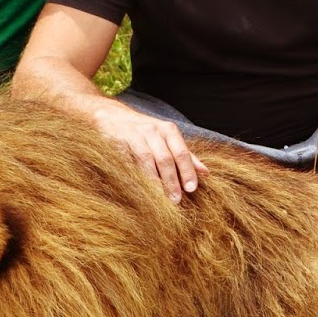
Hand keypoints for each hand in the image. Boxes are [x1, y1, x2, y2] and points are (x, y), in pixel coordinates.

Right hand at [92, 103, 207, 201]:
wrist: (112, 116)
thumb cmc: (146, 132)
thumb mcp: (168, 138)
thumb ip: (186, 155)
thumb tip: (205, 172)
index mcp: (168, 130)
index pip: (182, 152)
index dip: (187, 171)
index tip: (192, 189)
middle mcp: (153, 131)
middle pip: (165, 159)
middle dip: (171, 181)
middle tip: (176, 200)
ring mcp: (134, 136)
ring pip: (146, 160)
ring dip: (153, 181)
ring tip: (159, 199)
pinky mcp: (118, 142)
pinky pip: (127, 161)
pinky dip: (133, 176)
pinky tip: (138, 189)